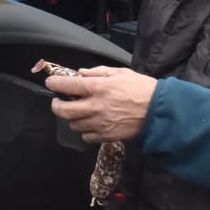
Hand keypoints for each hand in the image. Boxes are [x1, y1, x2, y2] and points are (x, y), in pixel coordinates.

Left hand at [43, 66, 157, 142]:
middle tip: (58, 102)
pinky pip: (86, 137)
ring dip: (72, 118)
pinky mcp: (106, 136)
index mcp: (99, 87)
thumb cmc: (141, 89)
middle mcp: (96, 106)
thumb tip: (80, 74)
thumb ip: (98, 72)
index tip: (51, 83)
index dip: (54, 83)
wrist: (158, 111)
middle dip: (56, 106)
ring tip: (79, 112)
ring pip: (73, 125)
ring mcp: (100, 123)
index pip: (66, 85)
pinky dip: (85, 131)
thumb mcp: (120, 73)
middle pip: (63, 111)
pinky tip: (91, 123)